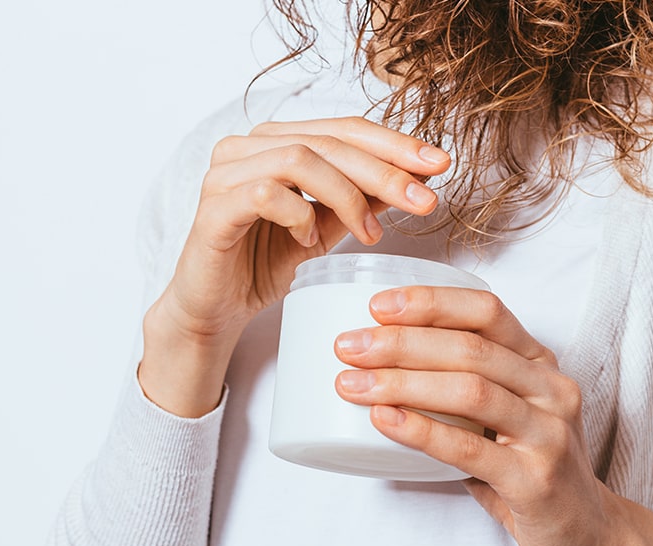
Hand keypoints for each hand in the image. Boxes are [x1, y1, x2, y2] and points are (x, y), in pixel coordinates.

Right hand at [139, 118, 450, 416]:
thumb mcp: (326, 229)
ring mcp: (226, 173)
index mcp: (277, 142)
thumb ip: (360, 200)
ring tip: (369, 235)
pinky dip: (299, 216)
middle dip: (385, 171)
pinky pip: (265, 194)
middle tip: (424, 201)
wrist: (214, 308)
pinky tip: (310, 242)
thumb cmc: (263, 263)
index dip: (394, 144)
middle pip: (329, 142)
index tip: (439, 166)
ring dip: (347, 197)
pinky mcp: (213, 207)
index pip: (345, 128)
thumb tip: (414, 180)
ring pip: (301, 160)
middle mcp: (248, 146)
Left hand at [334, 286, 652, 545]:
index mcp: (539, 363)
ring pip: (471, 390)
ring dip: (401, 382)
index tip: (377, 306)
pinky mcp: (536, 480)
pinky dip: (421, 430)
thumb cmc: (529, 467)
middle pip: (471, 348)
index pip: (487, 312)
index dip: (430, 303)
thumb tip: (377, 364)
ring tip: (351, 383)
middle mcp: (551, 389)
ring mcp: (548, 433)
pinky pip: (470, 448)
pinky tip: (383, 420)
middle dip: (401, 342)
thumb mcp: (505, 414)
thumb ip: (462, 386)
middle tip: (348, 346)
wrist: (587, 533)